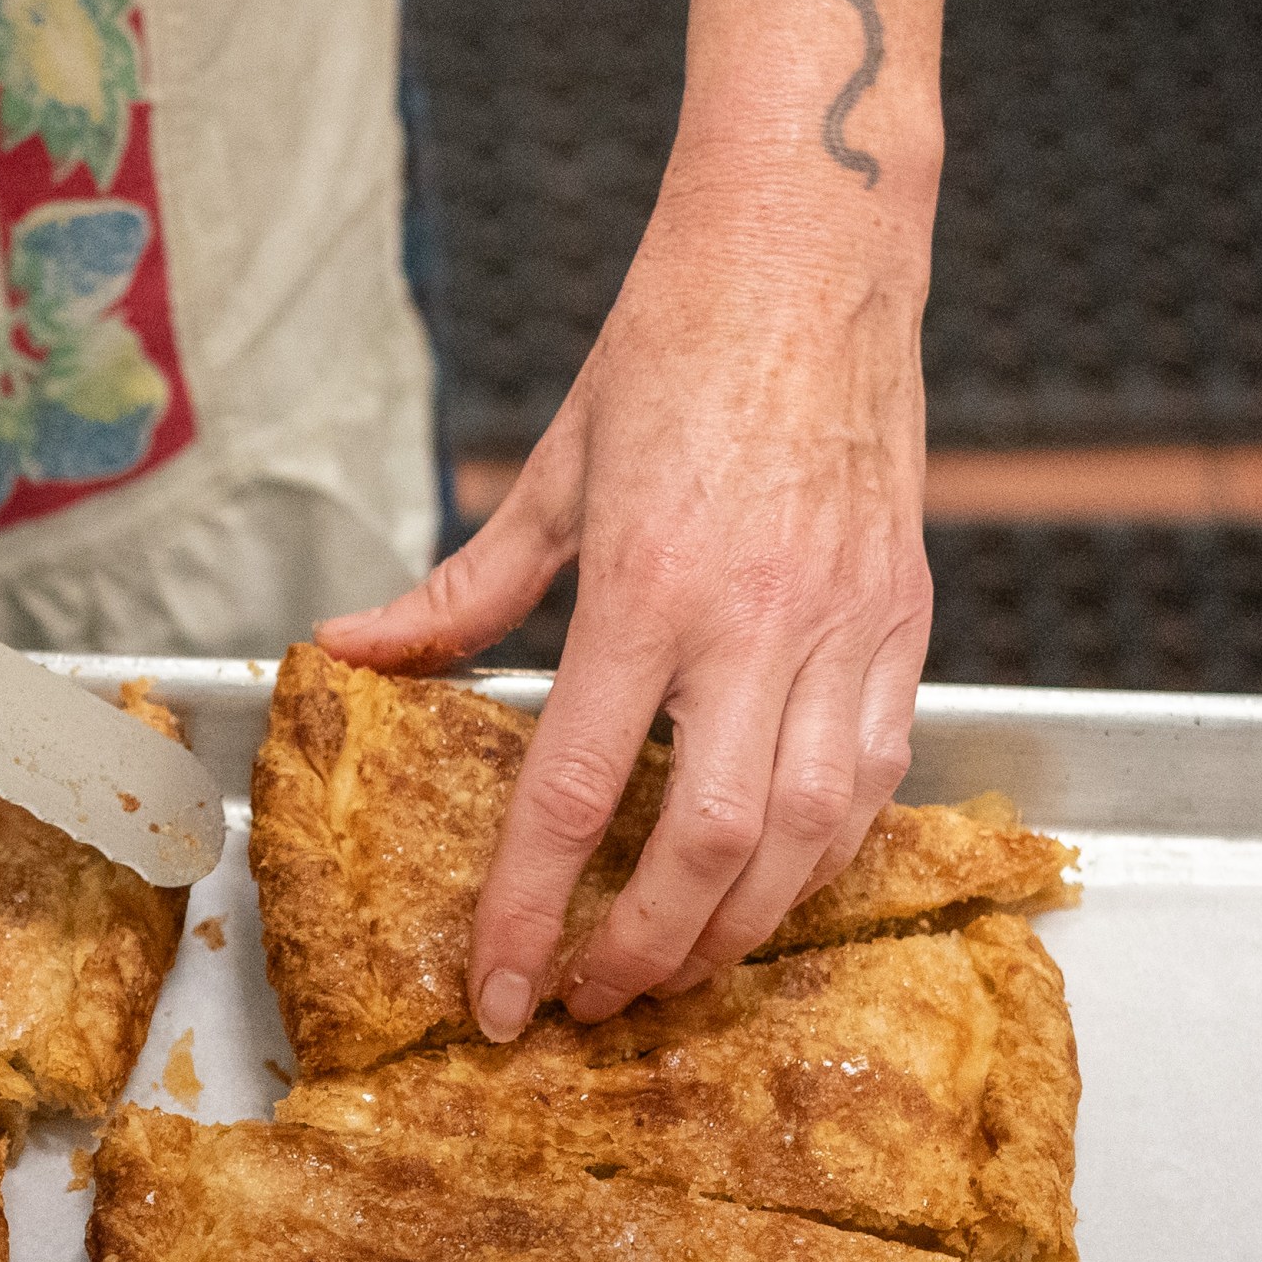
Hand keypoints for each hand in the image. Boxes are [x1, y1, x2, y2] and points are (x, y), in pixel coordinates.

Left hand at [318, 154, 933, 1037]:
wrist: (812, 260)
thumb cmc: (675, 350)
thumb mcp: (553, 475)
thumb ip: (460, 594)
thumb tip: (355, 654)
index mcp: (649, 588)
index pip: (577, 793)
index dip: (528, 910)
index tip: (499, 988)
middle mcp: (757, 622)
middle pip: (710, 845)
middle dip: (647, 950)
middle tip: (590, 1001)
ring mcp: (848, 626)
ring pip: (810, 834)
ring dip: (740, 926)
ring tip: (675, 964)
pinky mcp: (907, 620)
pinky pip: (879, 776)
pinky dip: (828, 854)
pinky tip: (777, 883)